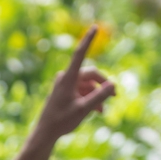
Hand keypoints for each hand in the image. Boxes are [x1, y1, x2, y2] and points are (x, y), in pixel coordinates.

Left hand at [30, 26, 116, 144]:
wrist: (45, 133)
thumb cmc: (62, 121)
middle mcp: (66, 78)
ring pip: (87, 84)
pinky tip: (98, 110)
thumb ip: (99, 96)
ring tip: (103, 110)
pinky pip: (82, 91)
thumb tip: (113, 84)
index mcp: (68, 78)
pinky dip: (90, 98)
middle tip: (115, 95)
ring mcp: (65, 85)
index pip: (80, 54)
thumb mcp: (84, 109)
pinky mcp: (65, 92)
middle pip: (90, 74)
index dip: (88, 40)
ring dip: (97, 94)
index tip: (95, 27)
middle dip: (103, 84)